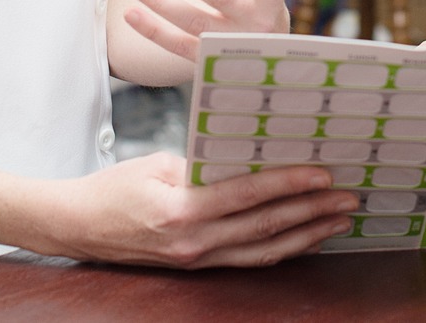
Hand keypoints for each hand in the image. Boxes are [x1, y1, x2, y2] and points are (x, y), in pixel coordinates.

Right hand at [30, 153, 355, 267]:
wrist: (76, 227)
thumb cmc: (114, 187)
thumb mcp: (158, 164)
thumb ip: (203, 165)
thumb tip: (249, 158)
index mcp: (180, 211)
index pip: (246, 196)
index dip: (288, 184)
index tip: (322, 173)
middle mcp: (193, 243)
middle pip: (265, 228)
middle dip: (312, 212)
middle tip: (349, 197)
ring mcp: (197, 260)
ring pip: (265, 250)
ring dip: (307, 235)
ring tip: (340, 219)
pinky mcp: (198, 266)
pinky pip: (249, 259)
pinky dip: (282, 249)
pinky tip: (307, 238)